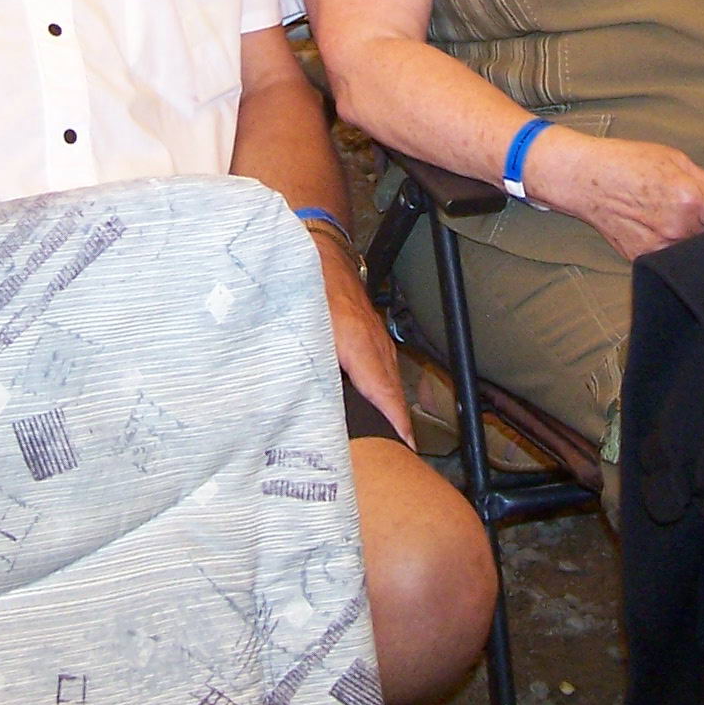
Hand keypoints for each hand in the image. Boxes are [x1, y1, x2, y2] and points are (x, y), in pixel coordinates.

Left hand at [317, 237, 413, 444]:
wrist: (318, 246)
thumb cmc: (304, 282)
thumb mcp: (299, 324)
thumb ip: (304, 361)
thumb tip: (300, 398)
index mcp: (357, 341)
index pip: (382, 389)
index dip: (394, 419)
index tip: (404, 445)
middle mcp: (373, 341)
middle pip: (391, 389)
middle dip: (398, 423)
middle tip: (402, 458)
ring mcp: (375, 335)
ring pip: (389, 377)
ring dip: (393, 408)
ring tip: (396, 441)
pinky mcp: (370, 331)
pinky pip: (384, 365)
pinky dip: (386, 389)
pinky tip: (381, 403)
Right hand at [534, 130, 703, 262]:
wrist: (585, 179)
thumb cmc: (628, 162)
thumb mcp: (676, 160)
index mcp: (690, 199)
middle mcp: (678, 228)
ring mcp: (661, 247)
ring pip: (696, 253)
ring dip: (699, 242)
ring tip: (682, 221)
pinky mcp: (644, 259)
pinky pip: (673, 259)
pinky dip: (676, 248)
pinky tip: (664, 230)